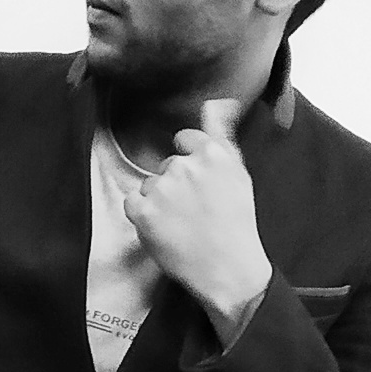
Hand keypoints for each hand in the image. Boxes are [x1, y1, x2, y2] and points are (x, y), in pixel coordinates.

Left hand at [124, 99, 271, 345]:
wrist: (229, 270)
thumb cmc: (236, 223)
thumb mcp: (237, 172)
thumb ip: (220, 133)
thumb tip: (214, 101)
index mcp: (212, 153)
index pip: (184, 142)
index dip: (191, 166)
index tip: (200, 188)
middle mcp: (185, 166)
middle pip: (167, 167)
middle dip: (176, 186)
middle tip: (195, 212)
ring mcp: (162, 190)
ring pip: (149, 185)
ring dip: (159, 202)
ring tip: (182, 225)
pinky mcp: (143, 213)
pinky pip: (132, 203)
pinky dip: (143, 217)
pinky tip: (164, 230)